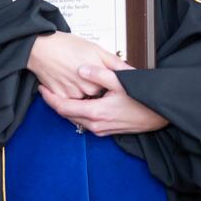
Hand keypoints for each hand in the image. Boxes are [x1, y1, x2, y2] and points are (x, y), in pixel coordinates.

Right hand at [26, 32, 128, 98]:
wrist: (41, 48)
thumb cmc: (68, 45)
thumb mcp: (96, 49)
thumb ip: (115, 63)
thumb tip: (132, 72)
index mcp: (99, 76)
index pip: (112, 87)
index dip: (111, 84)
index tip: (110, 83)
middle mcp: (87, 88)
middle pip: (98, 94)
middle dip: (96, 87)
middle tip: (86, 73)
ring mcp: (73, 95)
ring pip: (84, 98)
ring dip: (82, 91)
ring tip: (75, 75)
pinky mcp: (60, 98)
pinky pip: (70, 100)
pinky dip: (70, 92)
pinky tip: (67, 80)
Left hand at [39, 65, 169, 135]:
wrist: (158, 114)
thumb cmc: (142, 98)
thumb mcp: (121, 81)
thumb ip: (99, 74)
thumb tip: (80, 70)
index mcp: (96, 112)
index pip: (63, 107)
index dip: (50, 98)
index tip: (42, 89)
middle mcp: (95, 124)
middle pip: (66, 115)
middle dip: (55, 102)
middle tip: (48, 89)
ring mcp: (101, 129)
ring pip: (75, 119)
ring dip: (67, 108)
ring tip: (62, 93)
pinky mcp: (106, 131)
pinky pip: (86, 122)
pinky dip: (79, 112)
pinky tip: (82, 101)